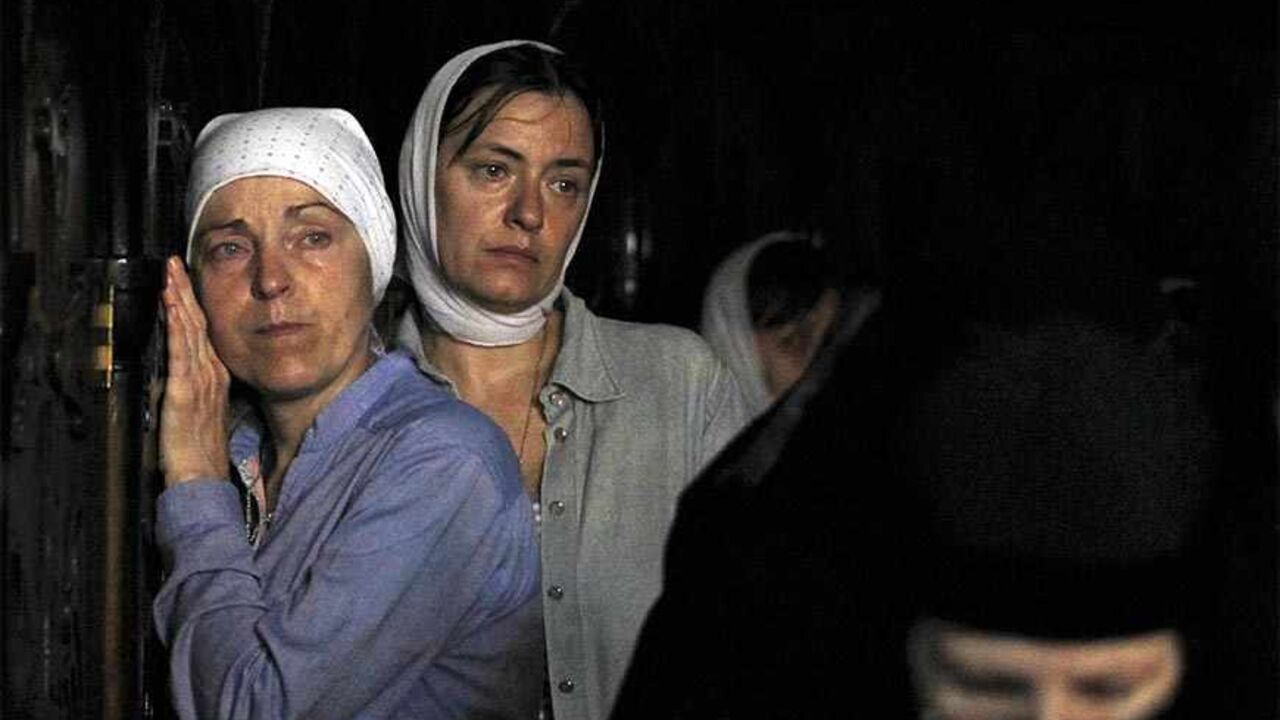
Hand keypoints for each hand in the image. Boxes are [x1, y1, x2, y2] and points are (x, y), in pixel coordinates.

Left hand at [160, 256, 231, 486]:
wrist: (202, 477)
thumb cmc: (200, 451)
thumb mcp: (205, 412)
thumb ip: (200, 389)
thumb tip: (192, 372)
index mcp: (216, 377)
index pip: (204, 332)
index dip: (194, 304)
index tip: (184, 280)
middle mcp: (211, 374)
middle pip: (198, 324)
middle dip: (186, 291)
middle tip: (177, 263)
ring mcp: (200, 381)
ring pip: (191, 332)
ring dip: (181, 301)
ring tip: (173, 275)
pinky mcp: (185, 392)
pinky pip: (181, 352)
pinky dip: (178, 327)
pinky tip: (173, 308)